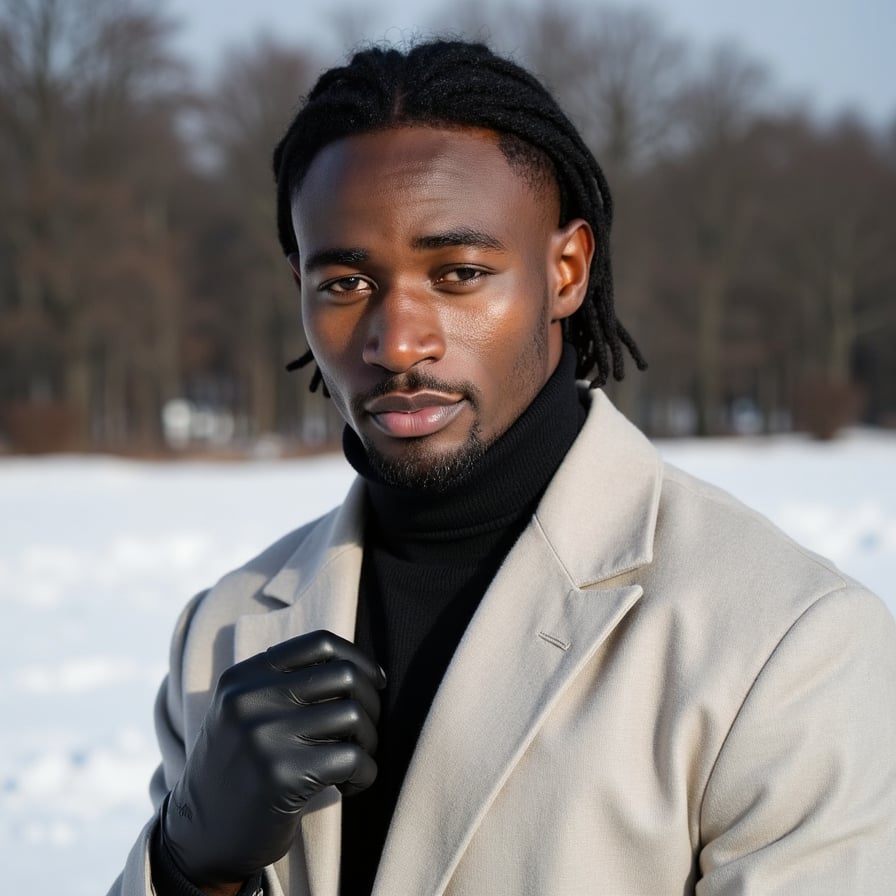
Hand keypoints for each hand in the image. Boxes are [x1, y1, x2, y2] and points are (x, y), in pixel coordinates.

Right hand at [162, 629, 384, 888]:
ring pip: (353, 714)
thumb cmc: (240, 770)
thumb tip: (362, 668)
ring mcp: (264, 737)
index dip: (357, 658)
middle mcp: (250, 699)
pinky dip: (365, 773)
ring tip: (355, 761)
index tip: (373, 682)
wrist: (200, 837)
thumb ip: (287, 684)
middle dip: (370, 703)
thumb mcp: (246, 713)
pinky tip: (349, 786)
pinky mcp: (282, 776)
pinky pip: (353, 759)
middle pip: (344, 675)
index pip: (320, 643)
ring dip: (368, 741)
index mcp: (244, 677)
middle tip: (365, 732)